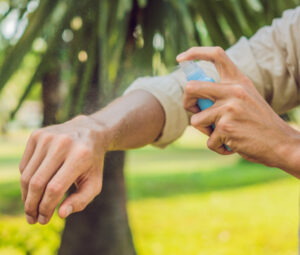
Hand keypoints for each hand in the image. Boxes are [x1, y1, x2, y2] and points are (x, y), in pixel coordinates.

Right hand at [19, 115, 109, 223]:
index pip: (55, 188)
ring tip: (31, 208)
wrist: (88, 131)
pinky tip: (35, 188)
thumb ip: (81, 200)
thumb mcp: (94, 182)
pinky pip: (24, 165)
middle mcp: (62, 144)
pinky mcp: (36, 135)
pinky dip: (27, 180)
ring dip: (26, 196)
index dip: (46, 208)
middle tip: (32, 219)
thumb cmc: (92, 162)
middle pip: (37, 183)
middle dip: (32, 205)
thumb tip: (61, 214)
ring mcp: (47, 137)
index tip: (43, 220)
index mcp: (80, 156)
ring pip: (27, 175)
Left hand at [177, 47, 299, 175]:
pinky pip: (208, 140)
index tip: (180, 59)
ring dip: (205, 131)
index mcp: (239, 81)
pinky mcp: (226, 128)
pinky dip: (217, 146)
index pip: (216, 55)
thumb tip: (193, 96)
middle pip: (191, 88)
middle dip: (186, 102)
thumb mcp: (246, 99)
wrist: (281, 143)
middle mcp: (233, 90)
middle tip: (195, 111)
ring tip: (222, 134)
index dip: (194, 53)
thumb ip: (224, 93)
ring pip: (196, 120)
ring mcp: (229, 108)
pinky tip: (231, 145)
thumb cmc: (259, 123)